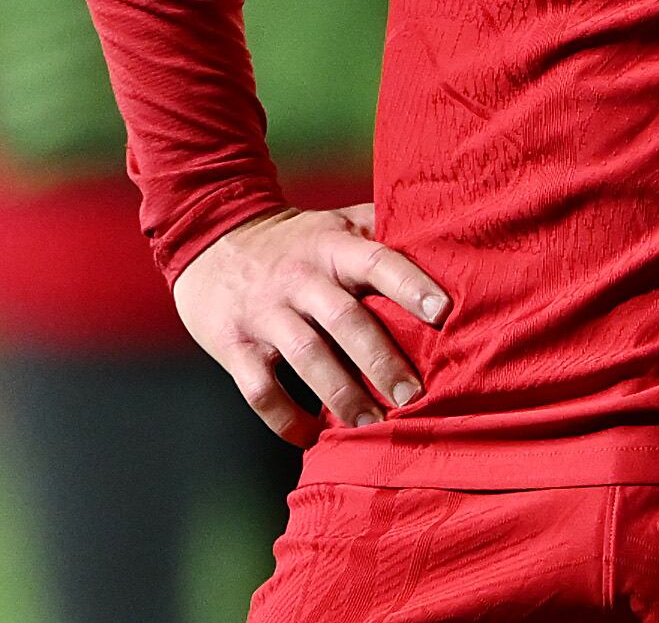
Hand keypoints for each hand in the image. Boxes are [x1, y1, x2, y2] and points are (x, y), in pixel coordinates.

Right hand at [174, 203, 450, 445]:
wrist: (210, 242)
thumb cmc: (296, 241)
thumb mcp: (337, 221)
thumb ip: (383, 229)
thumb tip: (447, 237)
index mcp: (331, 245)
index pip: (376, 261)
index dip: (410, 284)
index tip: (443, 312)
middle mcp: (299, 278)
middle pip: (345, 319)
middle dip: (382, 360)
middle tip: (413, 396)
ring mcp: (264, 313)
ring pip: (307, 357)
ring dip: (342, 395)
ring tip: (373, 423)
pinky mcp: (234, 346)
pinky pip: (260, 390)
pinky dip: (285, 419)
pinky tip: (312, 437)